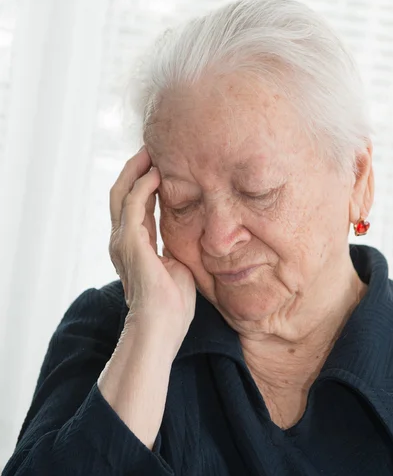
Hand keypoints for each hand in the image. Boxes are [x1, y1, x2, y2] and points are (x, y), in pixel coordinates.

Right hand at [109, 146, 195, 331]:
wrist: (162, 326)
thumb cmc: (172, 304)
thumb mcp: (176, 266)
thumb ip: (173, 247)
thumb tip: (187, 235)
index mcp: (134, 246)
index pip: (135, 206)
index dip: (145, 183)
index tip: (160, 165)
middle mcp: (123, 240)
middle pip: (121, 193)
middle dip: (135, 169)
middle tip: (151, 149)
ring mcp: (123, 240)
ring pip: (122, 193)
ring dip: (136, 170)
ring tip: (151, 152)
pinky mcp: (130, 242)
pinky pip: (133, 203)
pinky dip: (142, 185)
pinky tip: (157, 173)